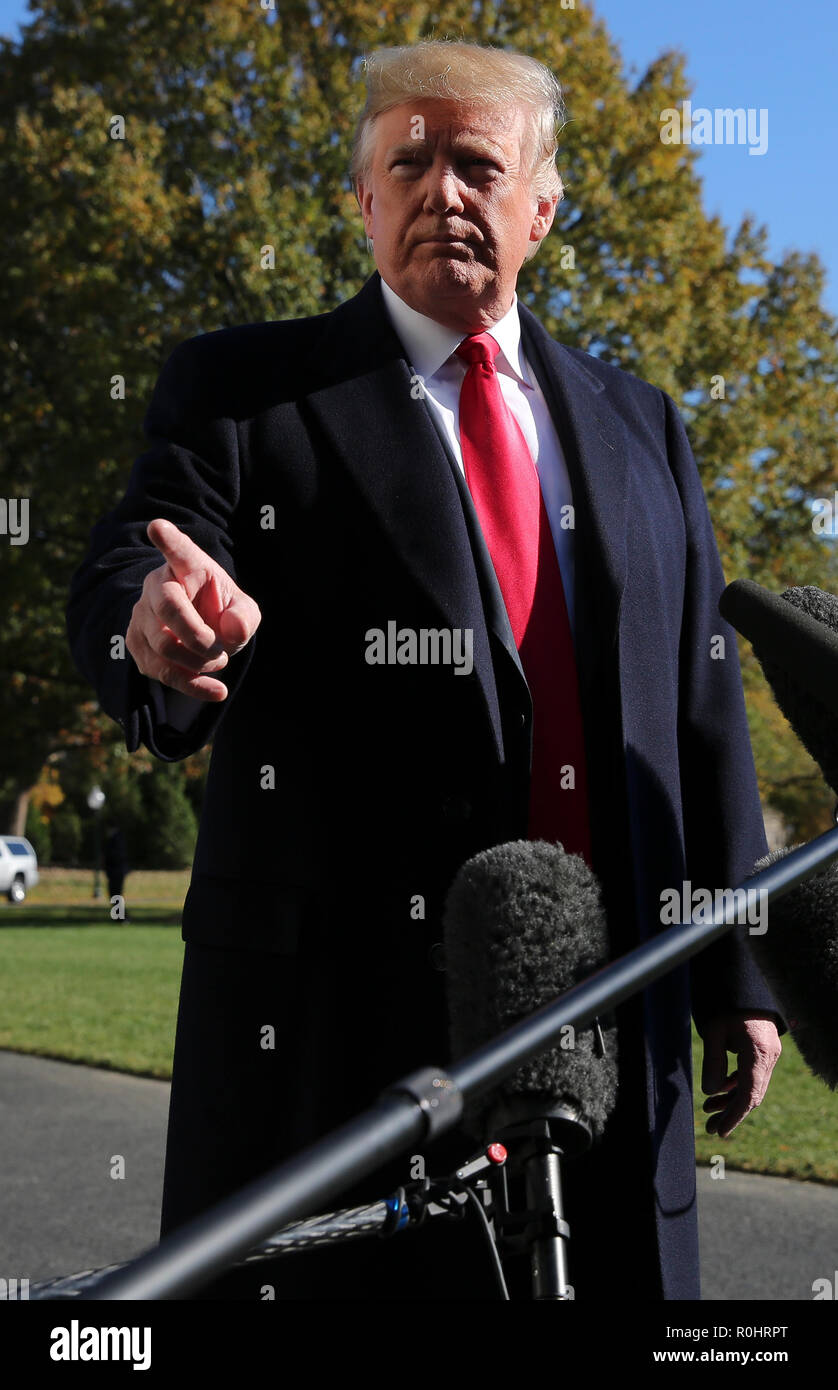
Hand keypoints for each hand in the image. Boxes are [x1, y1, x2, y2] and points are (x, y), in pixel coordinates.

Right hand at [125, 518, 260, 700]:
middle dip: (199, 638)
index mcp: (187, 566)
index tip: (159, 527)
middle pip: (168, 609)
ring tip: (219, 661)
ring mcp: (141, 615)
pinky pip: (159, 670)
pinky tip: (215, 691)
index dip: (168, 539)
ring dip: (198, 663)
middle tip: (222, 652)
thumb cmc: (222, 612)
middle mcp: (157, 585)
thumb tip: (232, 630)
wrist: (201, 634)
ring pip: (163, 645)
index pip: (177, 550)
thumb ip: (244, 616)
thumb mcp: (244, 610)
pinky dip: (192, 685)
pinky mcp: (136, 645)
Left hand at [700, 1012, 781, 1138]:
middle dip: (730, 1113)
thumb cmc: (727, 1004)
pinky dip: (736, 1085)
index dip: (734, 1116)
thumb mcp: (714, 1031)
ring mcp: (769, 1054)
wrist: (745, 985)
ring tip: (708, 1110)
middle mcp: (768, 1057)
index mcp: (758, 1052)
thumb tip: (709, 1091)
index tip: (720, 1131)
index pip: (749, 1094)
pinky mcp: (764, 1051)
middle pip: (752, 1095)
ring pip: (752, 1087)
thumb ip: (712, 1062)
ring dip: (731, 1100)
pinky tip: (718, 1091)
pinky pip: (752, 1076)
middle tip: (709, 1128)